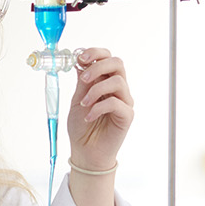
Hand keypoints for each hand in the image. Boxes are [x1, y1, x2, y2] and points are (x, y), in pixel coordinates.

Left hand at [67, 47, 132, 171]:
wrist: (85, 152)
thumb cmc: (82, 127)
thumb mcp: (77, 99)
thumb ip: (83, 82)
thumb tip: (82, 63)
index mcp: (105, 81)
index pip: (107, 58)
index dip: (96, 53)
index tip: (80, 58)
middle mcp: (118, 89)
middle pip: (117, 64)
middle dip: (98, 66)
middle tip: (84, 78)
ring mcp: (124, 101)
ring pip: (118, 81)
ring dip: (96, 89)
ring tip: (84, 103)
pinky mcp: (127, 116)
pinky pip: (116, 103)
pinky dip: (98, 107)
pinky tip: (89, 116)